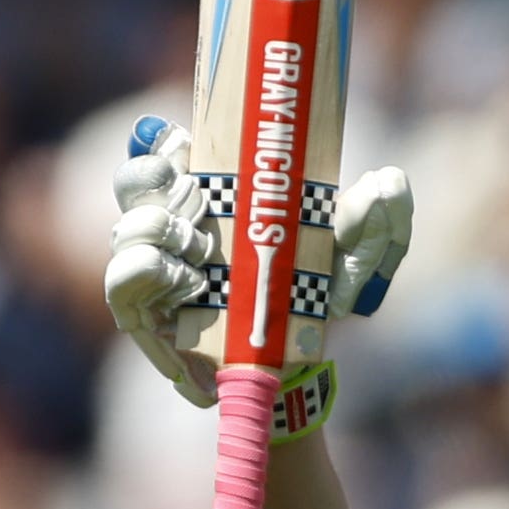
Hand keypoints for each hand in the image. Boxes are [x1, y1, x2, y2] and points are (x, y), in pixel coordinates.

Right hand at [105, 123, 415, 415]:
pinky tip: (184, 284)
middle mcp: (171, 225)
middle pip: (133, 182)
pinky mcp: (144, 318)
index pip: (164, 150)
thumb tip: (386, 184)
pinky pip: (122, 290)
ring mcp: (153, 270)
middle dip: (155, 182)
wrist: (296, 367)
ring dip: (157, 234)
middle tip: (198, 199)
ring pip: (126, 232)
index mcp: (209, 193)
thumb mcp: (351, 257)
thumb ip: (374, 220)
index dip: (161, 141)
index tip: (183, 144)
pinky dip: (145, 279)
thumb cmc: (312, 297)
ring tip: (202, 258)